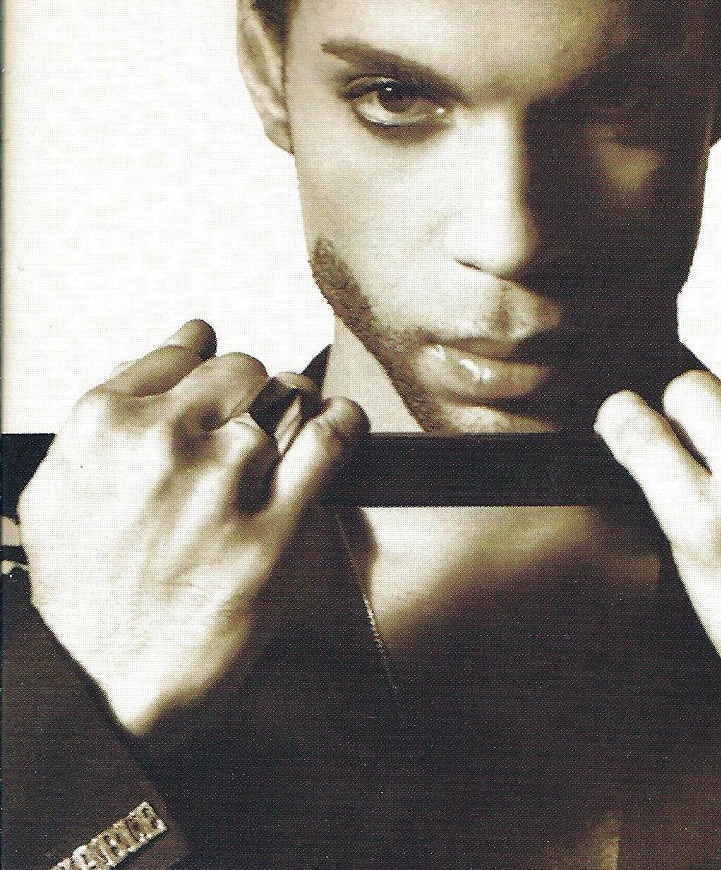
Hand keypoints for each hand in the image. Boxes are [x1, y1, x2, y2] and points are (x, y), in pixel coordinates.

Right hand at [17, 321, 366, 734]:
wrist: (104, 688)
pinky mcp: (275, 528)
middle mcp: (164, 441)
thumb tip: (146, 362)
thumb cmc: (83, 598)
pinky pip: (330, 440)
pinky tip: (343, 425)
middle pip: (243, 369)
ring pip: (290, 394)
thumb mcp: (56, 494)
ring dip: (299, 404)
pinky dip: (346, 423)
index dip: (209, 358)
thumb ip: (101, 421)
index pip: (184, 352)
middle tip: (254, 415)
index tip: (220, 367)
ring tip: (297, 423)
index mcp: (106, 425)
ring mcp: (223, 482)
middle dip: (253, 389)